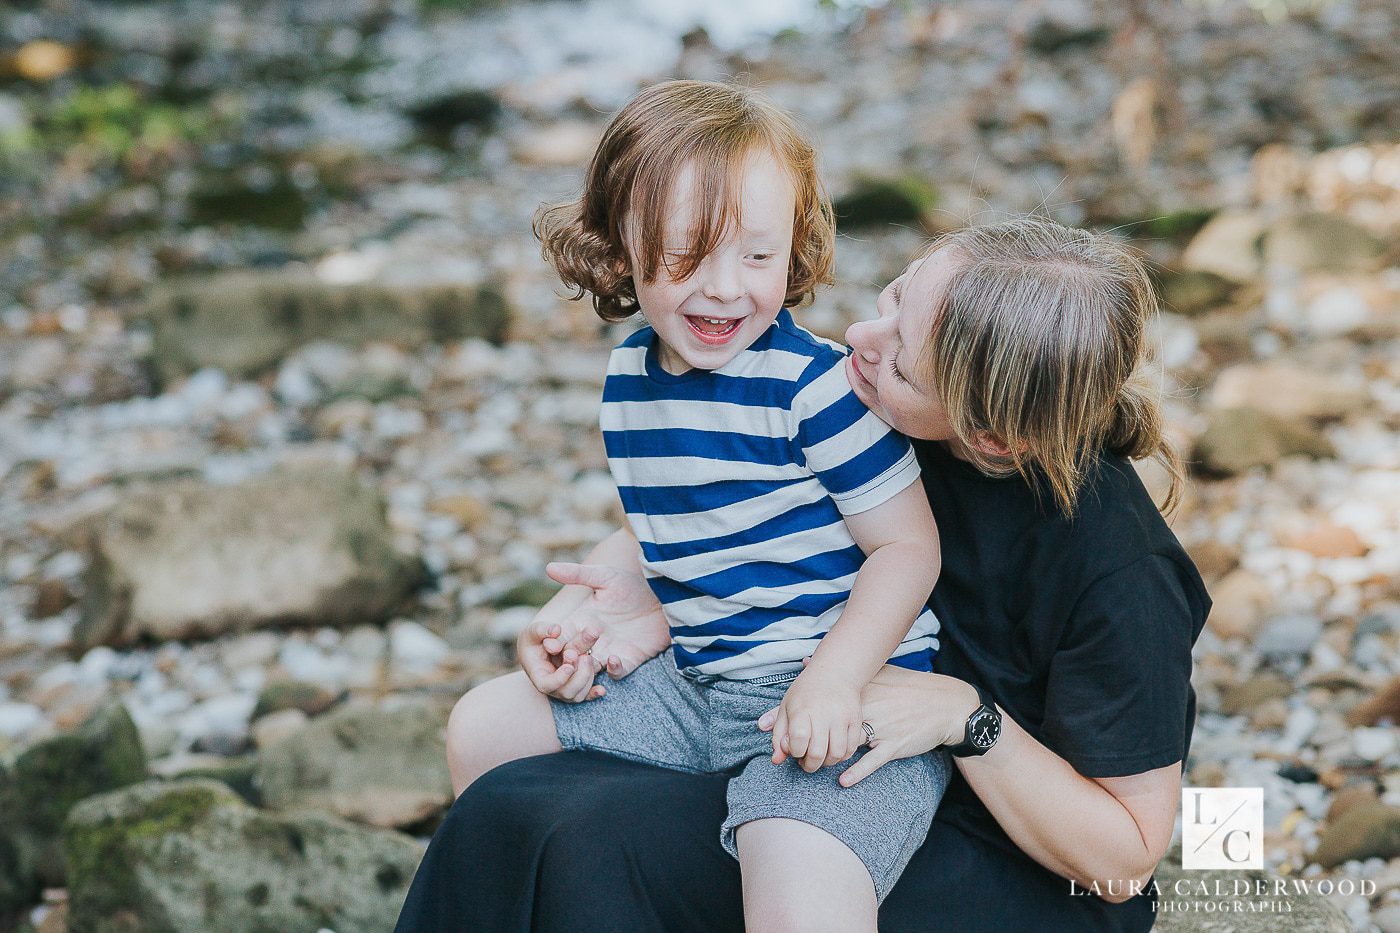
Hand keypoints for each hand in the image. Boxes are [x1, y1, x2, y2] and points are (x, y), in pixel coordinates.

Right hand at [514, 560, 668, 701]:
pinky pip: (616, 672)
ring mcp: (611, 648)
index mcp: (583, 618)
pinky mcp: (630, 658)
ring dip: (587, 668)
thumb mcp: (605, 577)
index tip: (551, 643)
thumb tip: (548, 567)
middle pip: (573, 654)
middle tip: (571, 654)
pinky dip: (613, 670)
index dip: (554, 640)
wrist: (666, 593)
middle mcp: (594, 637)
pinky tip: (613, 658)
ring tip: (589, 659)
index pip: (561, 635)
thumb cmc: (634, 583)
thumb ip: (578, 574)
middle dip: (570, 657)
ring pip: (590, 668)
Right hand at [517, 618, 605, 702]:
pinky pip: (586, 696)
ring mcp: (564, 689)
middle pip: (566, 692)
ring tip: (588, 658)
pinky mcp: (577, 688)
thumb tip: (556, 631)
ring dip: (587, 678)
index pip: (546, 686)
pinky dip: (594, 693)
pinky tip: (602, 689)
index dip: (559, 679)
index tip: (569, 666)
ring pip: (578, 696)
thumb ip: (543, 629)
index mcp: (538, 675)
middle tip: (585, 656)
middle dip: (579, 675)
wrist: (542, 645)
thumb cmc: (535, 639)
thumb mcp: (534, 631)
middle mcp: (552, 687)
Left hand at [759, 663, 977, 785]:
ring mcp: (882, 727)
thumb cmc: (910, 688)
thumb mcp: (880, 673)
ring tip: (804, 766)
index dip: (789, 714)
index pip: (818, 702)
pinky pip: (874, 760)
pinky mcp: (896, 745)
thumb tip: (807, 658)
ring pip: (847, 744)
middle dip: (800, 737)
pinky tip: (842, 779)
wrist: (946, 705)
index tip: (762, 723)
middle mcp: (868, 707)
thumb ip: (846, 669)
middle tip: (776, 752)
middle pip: (827, 724)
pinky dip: (858, 770)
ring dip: (825, 756)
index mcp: (861, 691)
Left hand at [766, 666, 864, 772]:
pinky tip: (832, 750)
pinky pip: (851, 749)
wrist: (835, 672)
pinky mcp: (856, 720)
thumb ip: (778, 736)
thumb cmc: (805, 693)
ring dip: (826, 763)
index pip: (798, 741)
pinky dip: (841, 756)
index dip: (795, 751)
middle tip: (806, 761)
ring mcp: (842, 717)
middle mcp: (823, 713)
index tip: (794, 748)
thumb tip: (776, 760)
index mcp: (802, 709)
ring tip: (819, 756)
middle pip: (817, 753)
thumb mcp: (785, 709)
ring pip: (836, 755)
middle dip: (809, 765)